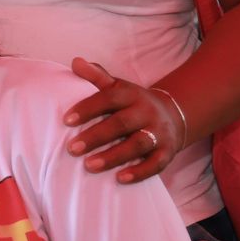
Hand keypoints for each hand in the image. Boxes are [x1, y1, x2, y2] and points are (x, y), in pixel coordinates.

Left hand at [64, 58, 183, 182]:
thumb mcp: (116, 87)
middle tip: (71, 149)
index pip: (108, 98)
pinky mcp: (167, 152)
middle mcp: (147, 112)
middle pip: (121, 124)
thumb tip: (75, 62)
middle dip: (96, 136)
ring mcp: (159, 133)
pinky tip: (120, 179)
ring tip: (89, 166)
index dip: (88, 108)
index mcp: (131, 94)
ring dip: (113, 156)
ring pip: (138, 144)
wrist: (173, 116)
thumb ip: (96, 76)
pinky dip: (139, 172)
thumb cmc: (131, 103)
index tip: (66, 121)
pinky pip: (156, 164)